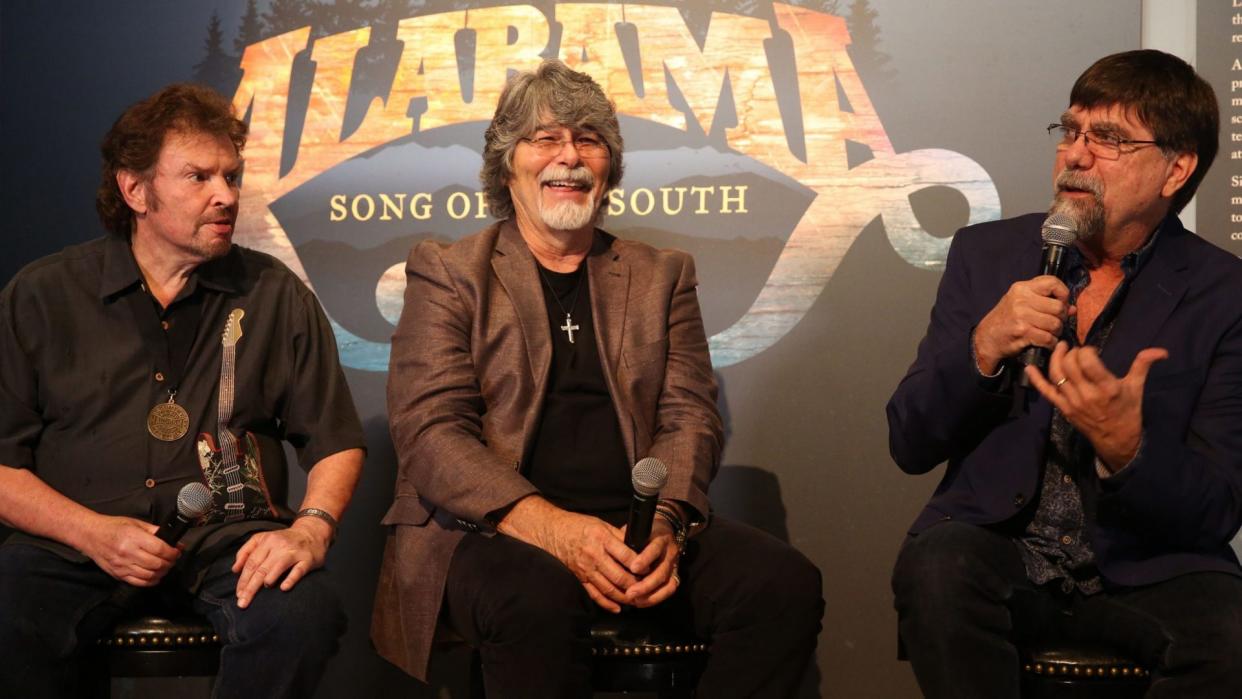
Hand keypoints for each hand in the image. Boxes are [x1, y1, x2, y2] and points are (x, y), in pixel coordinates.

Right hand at [81, 515, 179, 586]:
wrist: (90, 536)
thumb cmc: (113, 527)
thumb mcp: (136, 523)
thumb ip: (154, 531)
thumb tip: (172, 539)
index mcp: (133, 538)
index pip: (159, 549)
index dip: (172, 552)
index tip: (177, 551)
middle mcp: (127, 553)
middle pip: (157, 564)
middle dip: (170, 563)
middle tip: (173, 559)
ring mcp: (122, 566)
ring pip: (150, 575)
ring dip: (162, 573)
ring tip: (165, 566)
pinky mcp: (118, 575)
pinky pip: (139, 583)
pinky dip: (151, 581)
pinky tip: (155, 575)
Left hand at [231, 519, 330, 607]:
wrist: (311, 532)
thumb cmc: (283, 539)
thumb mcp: (263, 538)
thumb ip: (246, 551)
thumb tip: (235, 569)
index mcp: (267, 541)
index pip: (251, 563)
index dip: (243, 580)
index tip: (238, 594)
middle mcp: (279, 546)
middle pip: (261, 568)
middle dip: (250, 587)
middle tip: (243, 602)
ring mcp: (294, 552)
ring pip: (278, 567)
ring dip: (268, 580)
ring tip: (261, 591)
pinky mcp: (308, 559)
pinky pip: (298, 571)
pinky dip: (291, 579)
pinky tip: (284, 588)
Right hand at [540, 510, 642, 612]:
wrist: (552, 532)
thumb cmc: (578, 526)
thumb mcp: (600, 524)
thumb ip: (618, 536)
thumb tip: (637, 547)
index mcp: (602, 538)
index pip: (626, 555)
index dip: (640, 565)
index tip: (649, 570)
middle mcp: (594, 555)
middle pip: (620, 576)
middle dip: (636, 585)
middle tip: (647, 588)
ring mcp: (585, 569)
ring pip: (609, 588)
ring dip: (624, 597)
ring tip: (636, 600)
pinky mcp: (579, 578)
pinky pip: (594, 594)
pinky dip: (607, 603)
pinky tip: (617, 607)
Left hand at [622, 519, 680, 607]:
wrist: (665, 530)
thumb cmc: (646, 531)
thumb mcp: (637, 530)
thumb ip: (627, 542)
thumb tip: (615, 556)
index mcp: (661, 538)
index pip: (655, 549)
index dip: (645, 559)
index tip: (633, 568)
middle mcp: (670, 552)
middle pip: (662, 571)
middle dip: (645, 585)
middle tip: (630, 593)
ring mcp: (675, 565)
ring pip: (668, 583)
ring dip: (651, 595)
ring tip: (635, 601)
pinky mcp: (676, 574)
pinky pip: (669, 589)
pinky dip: (656, 598)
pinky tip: (642, 602)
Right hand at [974, 276, 1072, 373]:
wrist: (987, 337)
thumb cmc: (1006, 319)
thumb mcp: (1021, 303)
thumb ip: (1045, 302)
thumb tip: (1072, 309)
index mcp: (1022, 288)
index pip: (1052, 282)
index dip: (1063, 293)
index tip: (1062, 303)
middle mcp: (1021, 299)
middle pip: (1058, 307)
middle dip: (1061, 318)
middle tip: (1056, 322)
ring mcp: (1021, 315)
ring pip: (1055, 323)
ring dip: (1056, 332)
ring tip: (1050, 333)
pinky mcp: (1022, 331)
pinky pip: (1048, 338)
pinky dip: (1051, 343)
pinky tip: (1046, 342)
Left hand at [1026, 341, 1167, 469]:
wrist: (1117, 440)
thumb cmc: (1127, 411)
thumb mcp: (1136, 387)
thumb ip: (1143, 365)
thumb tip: (1161, 351)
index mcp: (1106, 388)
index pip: (1087, 361)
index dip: (1085, 350)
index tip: (1091, 351)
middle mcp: (1087, 395)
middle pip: (1069, 365)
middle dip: (1071, 352)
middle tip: (1076, 350)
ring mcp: (1072, 402)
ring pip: (1056, 375)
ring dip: (1055, 358)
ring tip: (1060, 349)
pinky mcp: (1062, 408)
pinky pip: (1046, 392)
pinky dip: (1036, 379)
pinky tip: (1029, 367)